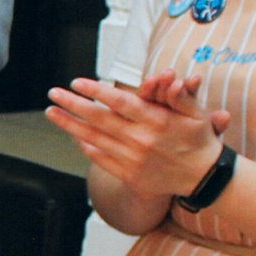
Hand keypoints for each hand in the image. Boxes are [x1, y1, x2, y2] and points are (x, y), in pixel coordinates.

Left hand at [44, 76, 226, 197]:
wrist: (203, 178)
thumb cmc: (199, 140)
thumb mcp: (196, 114)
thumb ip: (179, 96)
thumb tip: (170, 77)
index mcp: (157, 121)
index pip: (120, 102)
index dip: (96, 92)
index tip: (76, 83)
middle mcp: (141, 140)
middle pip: (99, 119)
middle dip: (73, 105)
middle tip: (53, 93)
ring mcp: (133, 159)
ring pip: (95, 139)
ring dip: (70, 125)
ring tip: (52, 112)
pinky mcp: (130, 174)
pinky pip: (101, 159)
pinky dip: (85, 147)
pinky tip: (73, 136)